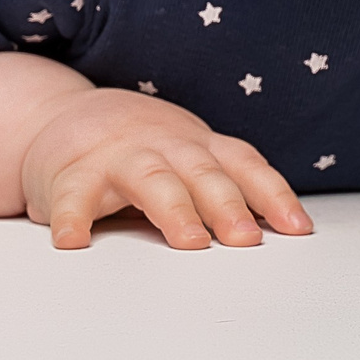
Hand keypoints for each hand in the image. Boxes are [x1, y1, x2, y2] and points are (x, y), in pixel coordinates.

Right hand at [20, 87, 313, 249]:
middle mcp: (164, 146)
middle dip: (229, 205)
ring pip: (152, 180)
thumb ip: (223, 188)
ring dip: (175, 210)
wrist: (61, 117)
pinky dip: (75, 218)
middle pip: (203, 173)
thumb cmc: (140, 148)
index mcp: (198, 147)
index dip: (273, 194)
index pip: (244, 166)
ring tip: (191, 241)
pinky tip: (76, 241)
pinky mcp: (71, 174)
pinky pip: (74, 196)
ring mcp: (118, 157)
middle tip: (248, 239)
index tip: (297, 228)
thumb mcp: (187, 159)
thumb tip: (276, 232)